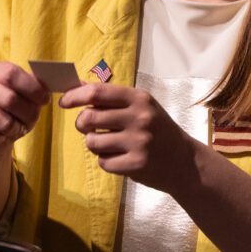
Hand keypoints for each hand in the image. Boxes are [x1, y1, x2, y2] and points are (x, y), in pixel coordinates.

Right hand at [0, 62, 49, 158]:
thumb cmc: (11, 111)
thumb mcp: (23, 95)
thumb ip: (35, 87)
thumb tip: (47, 84)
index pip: (11, 74)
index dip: (32, 88)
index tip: (44, 100)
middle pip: (10, 99)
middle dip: (28, 113)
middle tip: (31, 120)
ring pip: (3, 122)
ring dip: (16, 129)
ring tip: (15, 128)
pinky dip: (3, 139)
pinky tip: (0, 135)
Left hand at [59, 84, 196, 193]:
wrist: (186, 162)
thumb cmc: (159, 131)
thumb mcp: (142, 107)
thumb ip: (112, 98)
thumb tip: (78, 86)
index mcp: (139, 99)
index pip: (97, 93)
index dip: (75, 97)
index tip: (64, 102)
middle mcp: (139, 118)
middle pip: (89, 118)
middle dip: (82, 125)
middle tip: (90, 129)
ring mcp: (138, 142)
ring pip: (92, 142)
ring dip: (94, 145)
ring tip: (110, 145)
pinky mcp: (136, 164)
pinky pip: (103, 162)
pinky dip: (107, 162)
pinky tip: (121, 159)